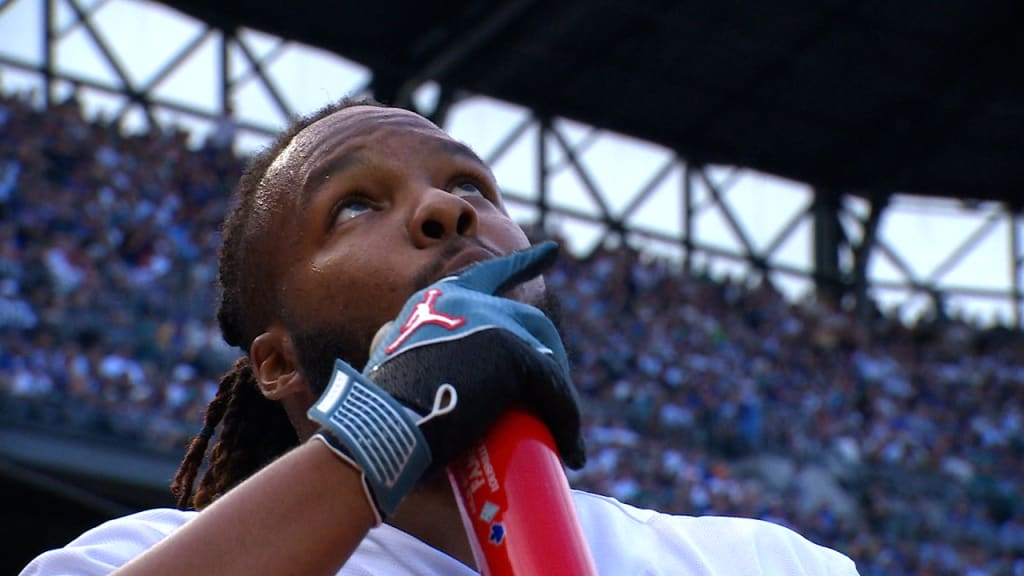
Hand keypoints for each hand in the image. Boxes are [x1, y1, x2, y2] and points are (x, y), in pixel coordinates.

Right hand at [307, 242, 584, 520]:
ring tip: (560, 432)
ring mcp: (492, 322)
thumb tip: (413, 374)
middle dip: (550, 354)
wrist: (377, 429)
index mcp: (435, 300)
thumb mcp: (394, 371)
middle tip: (556, 389)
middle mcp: (467, 301)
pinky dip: (565, 419)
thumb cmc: (378, 417)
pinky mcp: (514, 353)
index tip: (552, 252)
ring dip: (557, 395)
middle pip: (529, 322)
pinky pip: (553, 388)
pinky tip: (569, 447)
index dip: (523, 264)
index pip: (489, 274)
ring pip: (546, 357)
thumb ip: (408, 360)